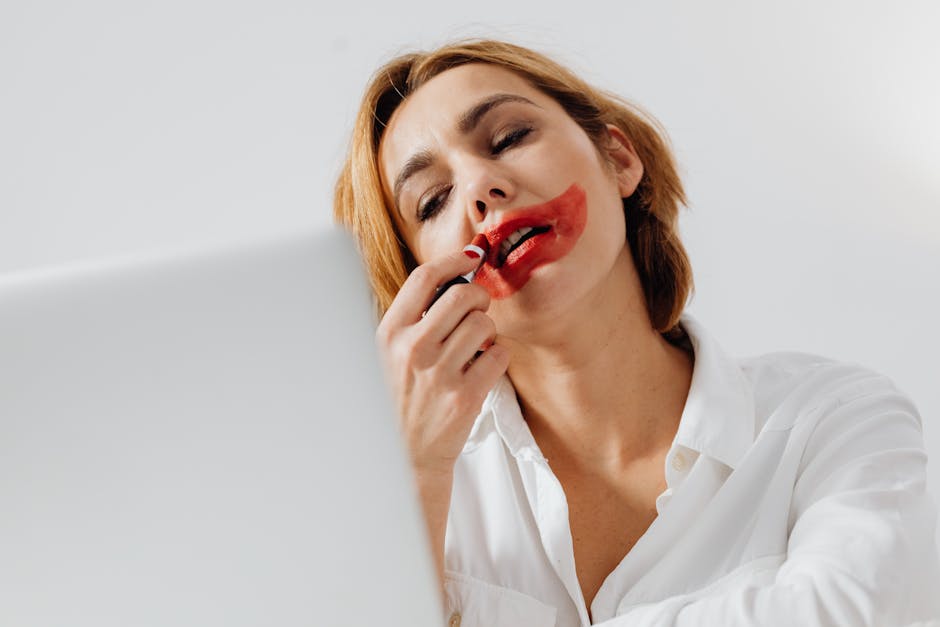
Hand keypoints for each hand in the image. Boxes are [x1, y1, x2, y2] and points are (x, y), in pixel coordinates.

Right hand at [376, 248, 509, 477]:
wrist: (405, 455)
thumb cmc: (400, 397)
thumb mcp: (388, 353)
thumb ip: (413, 317)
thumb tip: (455, 274)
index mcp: (389, 333)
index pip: (424, 278)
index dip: (453, 260)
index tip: (471, 255)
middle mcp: (412, 350)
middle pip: (462, 295)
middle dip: (479, 296)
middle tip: (478, 308)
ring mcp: (439, 374)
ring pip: (485, 324)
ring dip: (488, 330)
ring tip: (476, 345)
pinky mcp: (466, 397)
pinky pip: (499, 355)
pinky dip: (499, 356)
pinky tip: (484, 365)